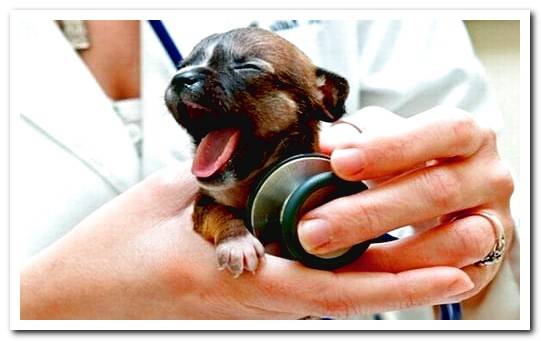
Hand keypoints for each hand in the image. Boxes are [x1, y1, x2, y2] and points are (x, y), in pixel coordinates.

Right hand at [21, 163, 473, 318]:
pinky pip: (307, 287)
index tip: (449, 273)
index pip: (334, 289)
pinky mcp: (245, 296)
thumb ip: (229, 177)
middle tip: (467, 258)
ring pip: (333, 293)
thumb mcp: (171, 199)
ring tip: (439, 254)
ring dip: (387, 275)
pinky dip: (347, 272)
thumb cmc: (116, 252)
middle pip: (348, 296)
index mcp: (238, 277)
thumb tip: (276, 157)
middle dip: (411, 279)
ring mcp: (252, 302)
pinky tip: (369, 253)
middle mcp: (256, 298)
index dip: (398, 284)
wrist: (83, 297)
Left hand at [298, 106, 514, 300]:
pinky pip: (454, 278)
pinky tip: (368, 280)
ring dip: (391, 255)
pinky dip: (411, 281)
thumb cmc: (408, 164)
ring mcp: (494, 222)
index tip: (338, 163)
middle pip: (438, 191)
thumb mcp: (384, 141)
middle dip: (370, 212)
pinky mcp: (488, 263)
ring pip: (455, 242)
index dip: (390, 147)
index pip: (441, 131)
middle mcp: (489, 176)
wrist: (447, 205)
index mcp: (466, 135)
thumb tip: (328, 144)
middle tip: (314, 227)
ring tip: (334, 257)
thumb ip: (359, 136)